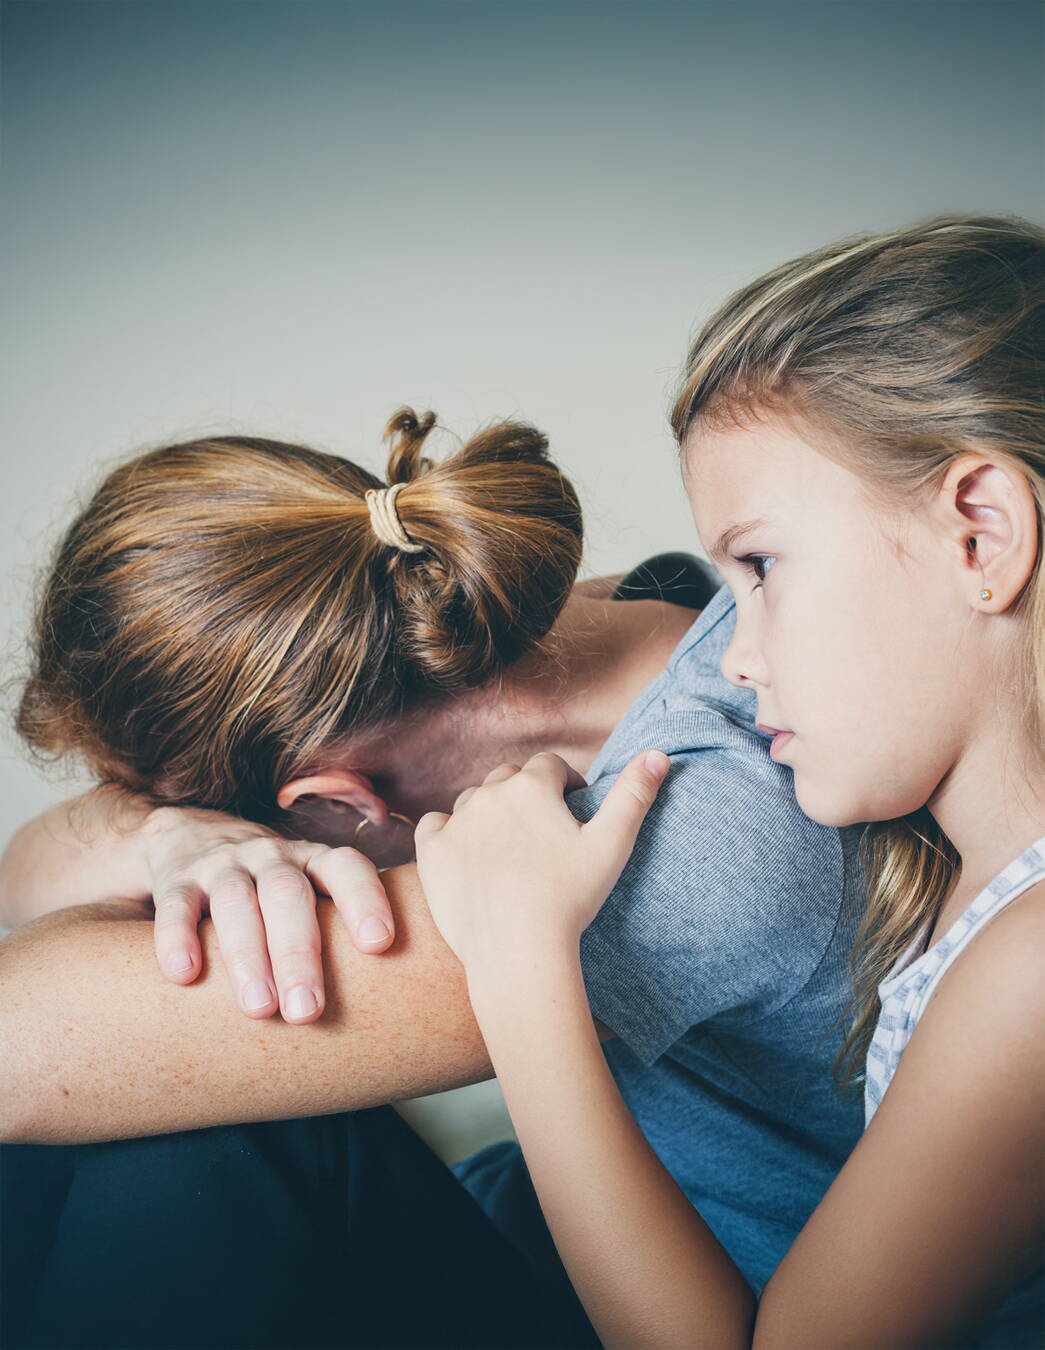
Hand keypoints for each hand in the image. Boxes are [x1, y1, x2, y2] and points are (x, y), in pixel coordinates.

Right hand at [140, 806, 394, 1022]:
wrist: (192, 836)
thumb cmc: (272, 888)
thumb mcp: (307, 891)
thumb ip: (337, 930)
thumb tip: (391, 1001)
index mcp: (313, 860)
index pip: (346, 868)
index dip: (365, 899)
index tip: (380, 944)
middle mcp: (272, 857)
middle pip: (288, 895)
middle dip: (300, 953)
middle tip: (309, 1012)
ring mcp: (223, 865)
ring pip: (236, 902)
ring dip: (248, 956)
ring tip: (259, 1009)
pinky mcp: (178, 880)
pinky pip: (177, 905)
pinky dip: (178, 938)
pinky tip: (184, 975)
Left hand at [414, 749, 668, 977]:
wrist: (517, 950)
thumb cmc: (570, 899)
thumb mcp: (612, 845)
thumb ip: (635, 795)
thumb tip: (659, 754)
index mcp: (532, 786)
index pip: (550, 765)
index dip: (565, 782)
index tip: (574, 806)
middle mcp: (490, 794)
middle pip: (509, 778)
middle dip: (526, 794)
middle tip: (542, 831)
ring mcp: (456, 822)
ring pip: (473, 801)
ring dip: (490, 812)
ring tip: (508, 845)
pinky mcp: (432, 852)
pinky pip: (433, 825)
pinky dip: (448, 832)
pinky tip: (464, 851)